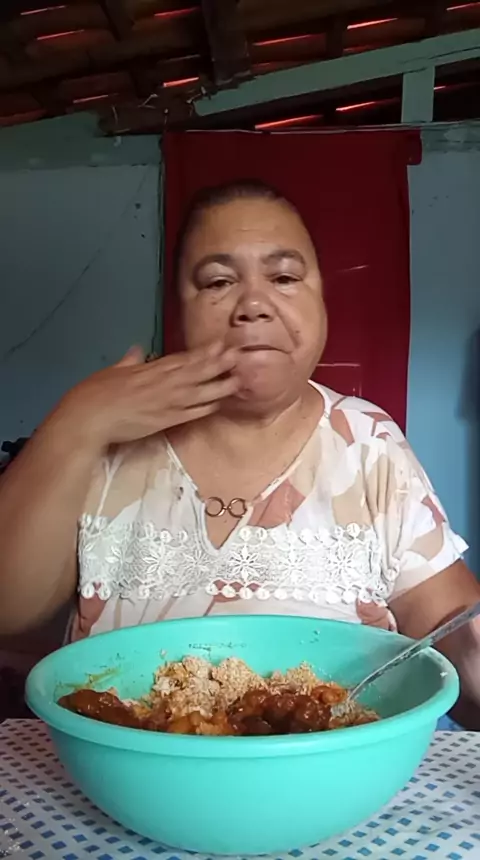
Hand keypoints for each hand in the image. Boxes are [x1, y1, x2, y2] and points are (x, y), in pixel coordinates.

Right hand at [54, 343, 238, 446]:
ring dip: (222, 385)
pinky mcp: (167, 421)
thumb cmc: (97, 392)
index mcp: (152, 368)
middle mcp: (165, 383)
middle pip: (199, 370)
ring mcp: (168, 402)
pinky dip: (207, 408)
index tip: (222, 343)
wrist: (90, 418)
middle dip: (221, 362)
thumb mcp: (114, 370)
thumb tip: (137, 351)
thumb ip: (129, 360)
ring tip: (240, 379)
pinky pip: (193, 413)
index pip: (185, 358)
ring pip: (202, 391)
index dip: (206, 351)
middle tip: (241, 354)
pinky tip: (220, 404)